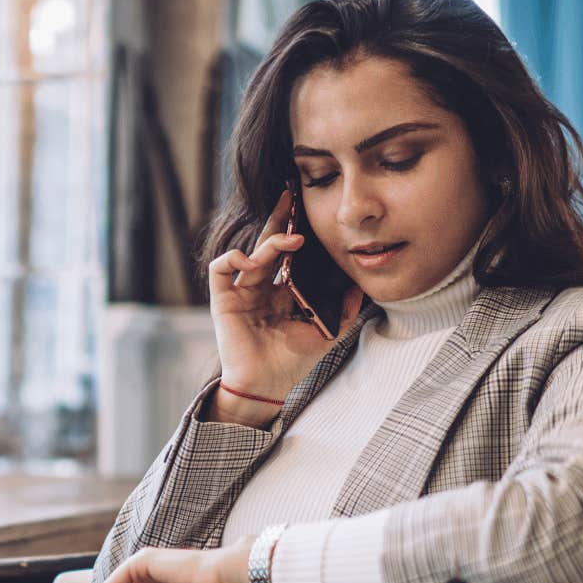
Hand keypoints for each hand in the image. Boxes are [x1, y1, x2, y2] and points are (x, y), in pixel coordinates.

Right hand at [205, 189, 341, 425]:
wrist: (266, 386)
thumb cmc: (291, 362)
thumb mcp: (326, 332)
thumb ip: (345, 310)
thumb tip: (361, 286)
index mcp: (281, 291)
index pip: (288, 255)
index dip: (296, 233)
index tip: (309, 212)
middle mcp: (260, 287)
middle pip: (268, 245)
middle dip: (279, 220)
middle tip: (291, 197)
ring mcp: (240, 292)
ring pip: (250, 255)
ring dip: (268, 244)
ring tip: (289, 242)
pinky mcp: (223, 300)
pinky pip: (220, 269)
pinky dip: (233, 259)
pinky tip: (251, 262)